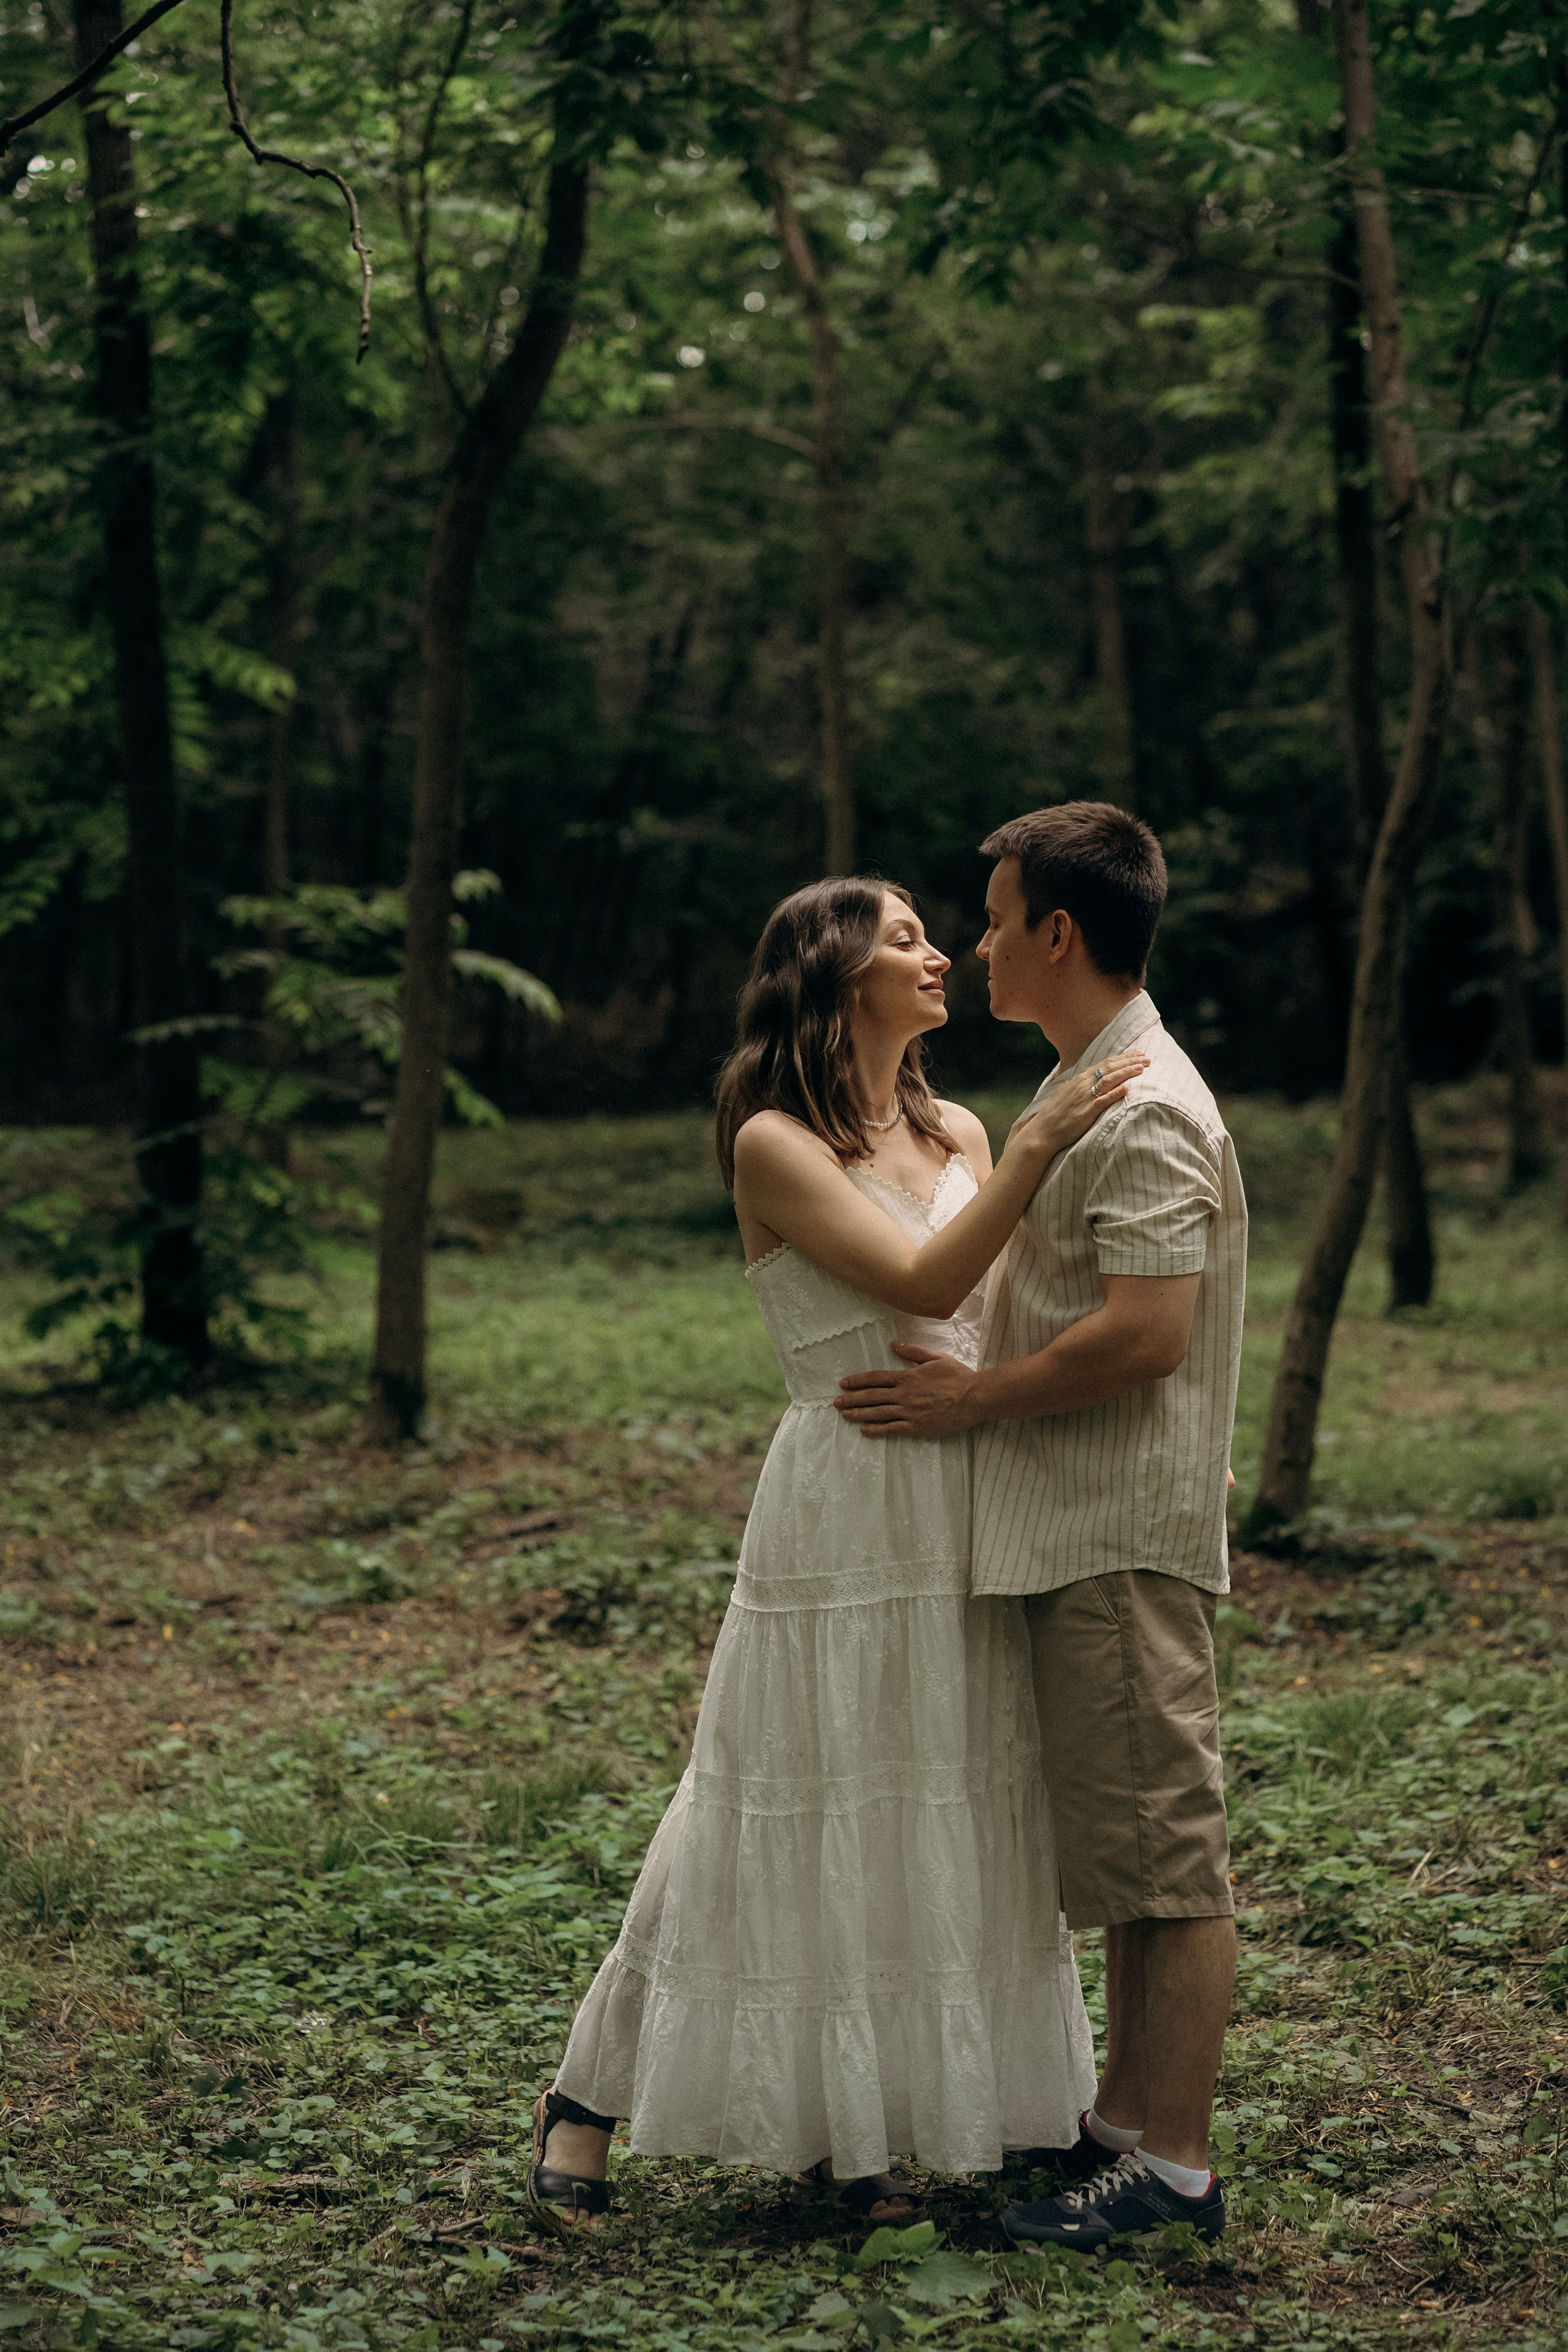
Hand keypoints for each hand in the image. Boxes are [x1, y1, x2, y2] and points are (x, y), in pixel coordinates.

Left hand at [834, 1343, 978, 1438]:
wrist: (974, 1397)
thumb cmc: (957, 1376)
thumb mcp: (935, 1357)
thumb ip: (913, 1351)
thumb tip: (893, 1344)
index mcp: (907, 1376)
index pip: (876, 1378)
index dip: (858, 1381)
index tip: (843, 1383)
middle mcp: (904, 1394)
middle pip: (872, 1396)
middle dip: (852, 1399)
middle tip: (836, 1402)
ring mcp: (909, 1411)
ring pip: (878, 1412)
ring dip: (859, 1414)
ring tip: (845, 1415)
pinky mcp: (917, 1427)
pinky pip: (892, 1428)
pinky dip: (877, 1429)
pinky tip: (865, 1430)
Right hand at [1010, 1050, 1148, 1166]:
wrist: (1042, 1131)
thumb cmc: (1055, 1115)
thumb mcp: (1067, 1094)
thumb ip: (1082, 1087)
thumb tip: (1094, 1082)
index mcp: (1079, 1079)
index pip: (1104, 1064)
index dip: (1122, 1058)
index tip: (1137, 1054)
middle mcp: (1082, 1085)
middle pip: (1109, 1068)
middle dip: (1129, 1061)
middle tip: (1147, 1057)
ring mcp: (1084, 1098)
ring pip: (1108, 1080)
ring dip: (1126, 1072)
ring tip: (1142, 1068)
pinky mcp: (1086, 1112)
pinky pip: (1103, 1100)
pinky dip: (1115, 1093)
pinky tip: (1127, 1088)